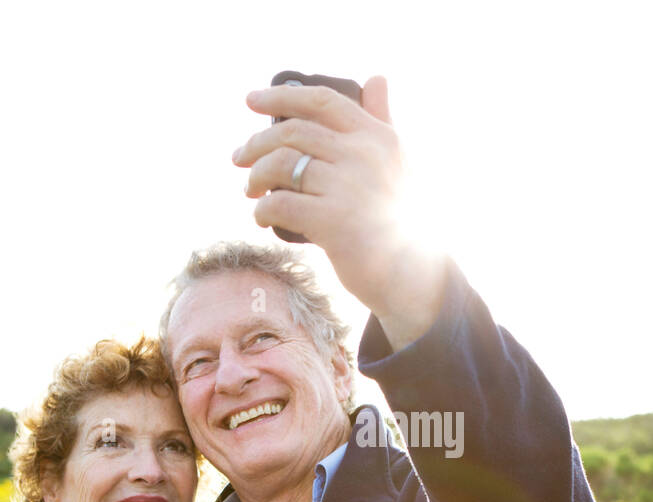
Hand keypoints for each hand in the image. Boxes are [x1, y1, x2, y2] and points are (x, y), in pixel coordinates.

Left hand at [232, 77, 446, 348]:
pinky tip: (261, 217)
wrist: (412, 273)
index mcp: (377, 137)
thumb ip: (382, 119)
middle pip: (294, 132)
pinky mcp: (333, 222)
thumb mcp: (397, 161)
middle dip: (257, 143)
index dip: (282, 96)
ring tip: (250, 190)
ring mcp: (348, 187)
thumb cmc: (401, 216)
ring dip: (256, 176)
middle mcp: (364, 156)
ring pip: (282, 165)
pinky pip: (280, 204)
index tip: (251, 100)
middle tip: (239, 158)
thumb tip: (377, 77)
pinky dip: (262, 209)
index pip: (323, 102)